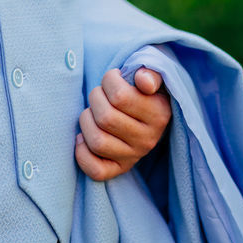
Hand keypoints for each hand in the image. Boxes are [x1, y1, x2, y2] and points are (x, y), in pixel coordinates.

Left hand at [75, 67, 170, 181]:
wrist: (148, 113)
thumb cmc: (143, 89)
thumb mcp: (153, 76)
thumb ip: (151, 72)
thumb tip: (143, 81)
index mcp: (159, 114)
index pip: (119, 96)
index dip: (109, 80)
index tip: (113, 78)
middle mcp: (148, 139)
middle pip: (105, 118)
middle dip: (95, 99)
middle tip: (100, 94)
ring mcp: (133, 157)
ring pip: (97, 141)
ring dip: (86, 121)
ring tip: (92, 112)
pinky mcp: (119, 169)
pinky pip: (96, 170)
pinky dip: (83, 154)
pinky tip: (82, 137)